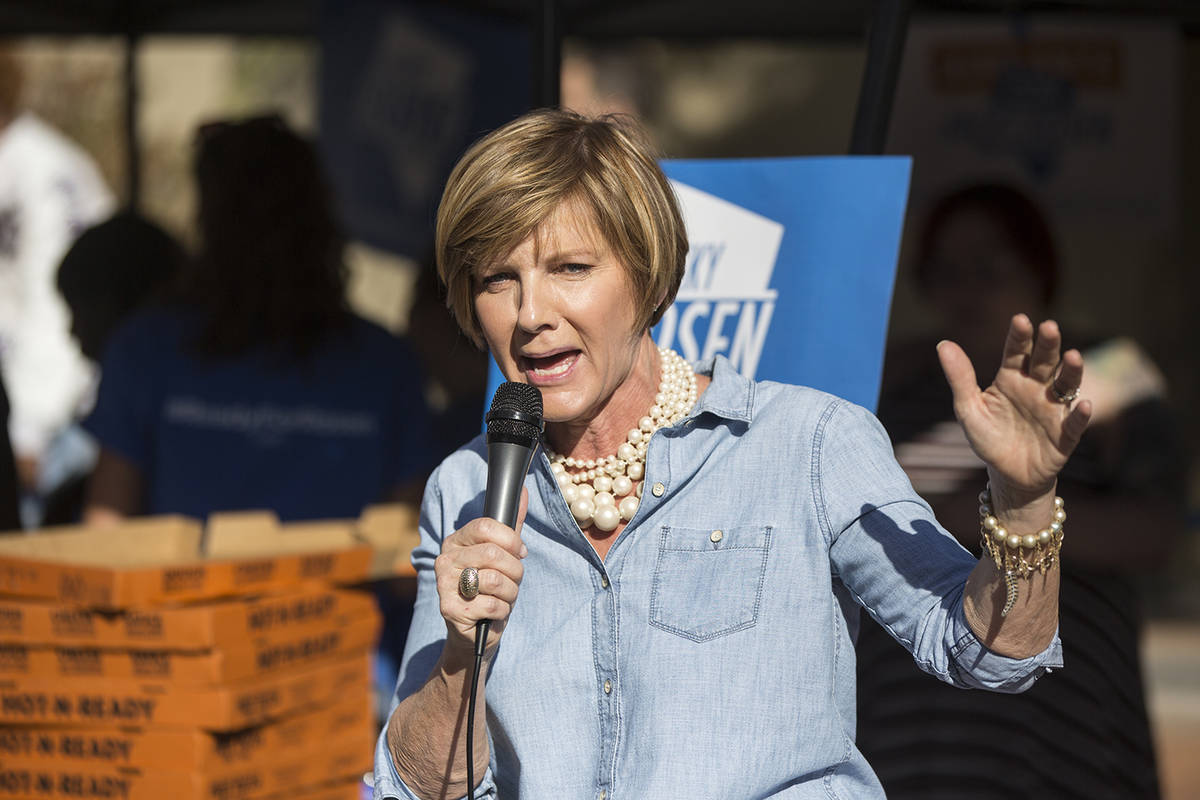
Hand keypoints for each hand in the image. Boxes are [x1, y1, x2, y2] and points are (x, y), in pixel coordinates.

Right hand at [434, 488, 528, 655]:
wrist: (475, 633)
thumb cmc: (490, 591)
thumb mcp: (502, 557)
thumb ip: (512, 526)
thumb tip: (525, 492)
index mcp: (456, 541)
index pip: (485, 526)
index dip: (511, 540)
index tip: (519, 553)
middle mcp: (444, 559)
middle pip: (493, 553)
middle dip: (515, 571)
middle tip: (513, 581)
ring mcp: (444, 585)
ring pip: (495, 580)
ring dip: (511, 592)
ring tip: (504, 597)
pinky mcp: (449, 609)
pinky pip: (492, 604)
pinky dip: (503, 611)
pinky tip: (494, 613)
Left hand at [938, 315, 1091, 499]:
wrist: (1006, 474)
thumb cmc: (988, 437)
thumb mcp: (968, 409)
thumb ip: (960, 378)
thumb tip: (943, 344)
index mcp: (1011, 379)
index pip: (1016, 352)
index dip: (1019, 337)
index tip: (1020, 319)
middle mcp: (1036, 388)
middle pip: (1044, 362)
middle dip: (1048, 345)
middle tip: (1049, 327)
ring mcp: (1053, 409)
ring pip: (1066, 386)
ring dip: (1071, 371)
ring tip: (1073, 356)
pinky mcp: (1065, 435)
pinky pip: (1075, 423)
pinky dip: (1080, 415)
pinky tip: (1083, 404)